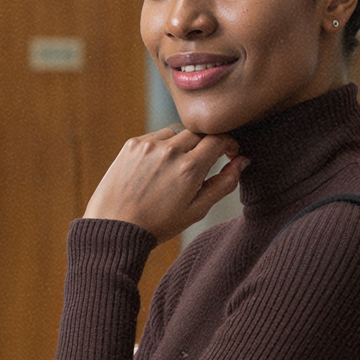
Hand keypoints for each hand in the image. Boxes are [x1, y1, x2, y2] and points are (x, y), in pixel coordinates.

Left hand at [84, 125, 248, 241]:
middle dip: (206, 145)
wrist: (116, 227)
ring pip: (177, 133)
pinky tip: (159, 168)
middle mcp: (170, 150)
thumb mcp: (197, 210)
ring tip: (177, 169)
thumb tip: (242, 161)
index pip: (218, 139)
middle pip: (199, 133)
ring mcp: (149, 145)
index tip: (230, 151)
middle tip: (205, 163)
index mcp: (190, 168)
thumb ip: (224, 183)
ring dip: (183, 145)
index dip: (229, 143)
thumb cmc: (159, 224)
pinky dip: (163, 146)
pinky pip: (157, 136)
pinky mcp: (133, 144)